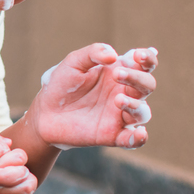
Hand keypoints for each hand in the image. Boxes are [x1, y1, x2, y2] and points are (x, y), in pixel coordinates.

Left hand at [28, 44, 157, 149]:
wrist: (45, 113)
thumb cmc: (62, 85)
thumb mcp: (73, 62)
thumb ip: (93, 53)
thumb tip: (114, 55)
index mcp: (119, 72)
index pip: (144, 64)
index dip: (147, 58)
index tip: (138, 56)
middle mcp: (124, 93)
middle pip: (147, 85)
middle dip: (138, 78)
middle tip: (117, 74)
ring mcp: (120, 115)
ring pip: (143, 112)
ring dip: (136, 106)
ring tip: (118, 100)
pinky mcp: (113, 135)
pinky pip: (133, 139)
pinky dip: (139, 138)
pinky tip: (139, 133)